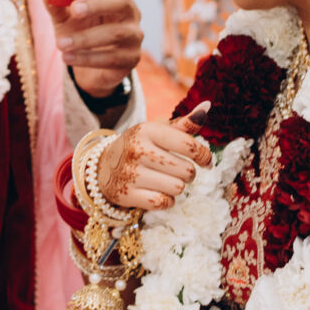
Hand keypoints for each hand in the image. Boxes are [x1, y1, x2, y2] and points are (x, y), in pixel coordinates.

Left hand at [56, 0, 142, 97]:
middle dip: (97, 4)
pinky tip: (68, 57)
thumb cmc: (78, 31)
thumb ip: (57, 5)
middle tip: (75, 10)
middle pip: (122, 1)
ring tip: (60, 43)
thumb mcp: (65, 18)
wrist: (87, 65)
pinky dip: (87, 58)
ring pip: (115, 33)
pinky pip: (112, 57)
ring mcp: (134, 35)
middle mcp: (130, 12)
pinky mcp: (131, 58)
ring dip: (85, 38)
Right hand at [96, 105, 211, 211]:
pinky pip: (163, 203)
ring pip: (177, 188)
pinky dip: (166, 200)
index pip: (188, 146)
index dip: (204, 156)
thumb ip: (184, 123)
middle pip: (186, 171)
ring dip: (176, 187)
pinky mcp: (126, 194)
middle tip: (177, 170)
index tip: (206, 162)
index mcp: (147, 130)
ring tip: (166, 180)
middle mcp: (137, 150)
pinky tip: (159, 192)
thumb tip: (207, 106)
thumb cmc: (140, 146)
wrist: (103, 166)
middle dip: (187, 173)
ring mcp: (130, 174)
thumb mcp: (158, 131)